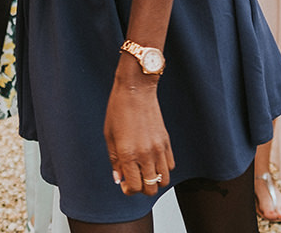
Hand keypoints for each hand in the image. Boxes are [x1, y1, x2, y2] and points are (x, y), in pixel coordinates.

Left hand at [105, 75, 174, 195]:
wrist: (136, 89)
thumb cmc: (118, 109)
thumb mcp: (109, 136)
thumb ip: (114, 160)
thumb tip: (119, 178)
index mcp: (128, 153)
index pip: (134, 187)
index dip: (128, 189)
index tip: (124, 183)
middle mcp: (145, 154)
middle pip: (151, 188)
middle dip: (142, 188)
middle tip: (134, 178)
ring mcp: (158, 148)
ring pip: (164, 180)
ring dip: (154, 180)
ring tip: (144, 171)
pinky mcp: (167, 141)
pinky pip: (170, 165)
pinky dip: (163, 168)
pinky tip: (152, 160)